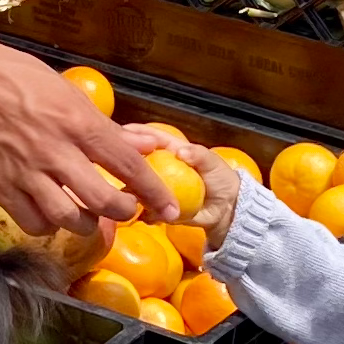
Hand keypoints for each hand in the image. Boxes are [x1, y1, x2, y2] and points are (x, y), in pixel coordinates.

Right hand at [0, 46, 176, 232]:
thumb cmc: (16, 77)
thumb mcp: (68, 93)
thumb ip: (107, 126)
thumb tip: (146, 144)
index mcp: (77, 123)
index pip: (127, 165)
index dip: (154, 191)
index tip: (169, 209)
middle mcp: (55, 151)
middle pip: (102, 201)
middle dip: (124, 212)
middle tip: (127, 210)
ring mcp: (26, 172)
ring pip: (68, 219)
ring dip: (88, 224)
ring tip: (90, 217)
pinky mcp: (0, 186)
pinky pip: (33, 222)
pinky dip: (49, 225)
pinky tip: (52, 214)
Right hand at [127, 124, 244, 249]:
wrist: (226, 210)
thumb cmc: (220, 179)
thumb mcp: (213, 162)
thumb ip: (199, 155)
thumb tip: (180, 152)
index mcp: (171, 151)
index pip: (151, 138)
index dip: (136, 133)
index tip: (122, 132)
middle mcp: (159, 169)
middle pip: (136, 162)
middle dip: (125, 161)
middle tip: (116, 164)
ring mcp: (157, 190)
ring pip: (136, 186)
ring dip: (129, 189)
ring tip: (126, 192)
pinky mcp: (158, 209)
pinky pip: (145, 209)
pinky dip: (141, 211)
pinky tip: (140, 211)